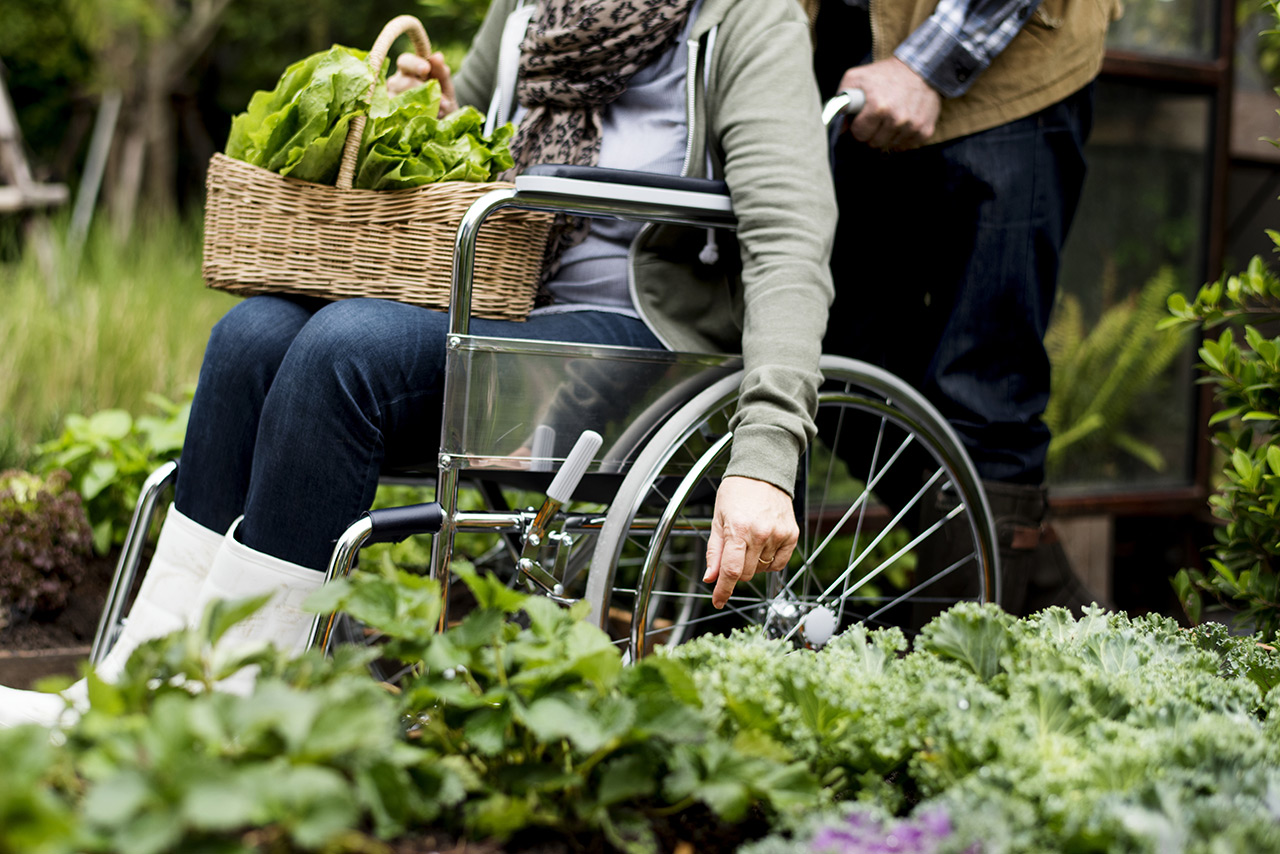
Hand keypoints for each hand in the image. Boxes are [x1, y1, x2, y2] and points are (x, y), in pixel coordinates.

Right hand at [386, 51, 458, 115]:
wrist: (443, 118)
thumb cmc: (442, 96)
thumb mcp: (445, 84)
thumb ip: (441, 71)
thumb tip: (437, 56)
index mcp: (408, 68)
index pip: (405, 61)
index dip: (414, 64)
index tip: (426, 69)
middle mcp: (396, 81)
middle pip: (402, 82)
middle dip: (421, 90)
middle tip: (440, 99)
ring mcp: (391, 97)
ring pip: (400, 99)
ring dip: (421, 106)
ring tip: (438, 111)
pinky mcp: (390, 113)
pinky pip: (398, 114)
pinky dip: (414, 116)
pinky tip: (424, 118)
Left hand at [703, 476, 798, 608]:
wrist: (763, 472)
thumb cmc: (736, 492)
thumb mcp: (717, 519)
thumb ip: (714, 551)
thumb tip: (711, 578)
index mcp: (738, 529)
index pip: (731, 571)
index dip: (723, 590)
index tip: (718, 601)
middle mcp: (760, 533)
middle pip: (745, 573)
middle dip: (735, 570)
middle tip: (734, 550)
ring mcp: (778, 535)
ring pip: (761, 569)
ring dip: (752, 563)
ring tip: (749, 540)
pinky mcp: (792, 535)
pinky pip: (778, 563)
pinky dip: (768, 561)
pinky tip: (763, 544)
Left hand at [839, 57, 940, 150]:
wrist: (920, 68)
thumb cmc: (883, 74)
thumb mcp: (856, 78)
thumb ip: (841, 101)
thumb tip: (838, 128)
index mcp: (878, 106)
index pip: (860, 134)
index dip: (859, 127)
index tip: (863, 118)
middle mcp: (897, 118)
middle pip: (874, 143)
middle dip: (872, 133)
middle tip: (877, 118)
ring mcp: (912, 126)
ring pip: (889, 146)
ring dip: (887, 135)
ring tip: (890, 118)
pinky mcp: (925, 130)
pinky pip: (906, 146)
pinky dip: (902, 138)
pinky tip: (902, 123)